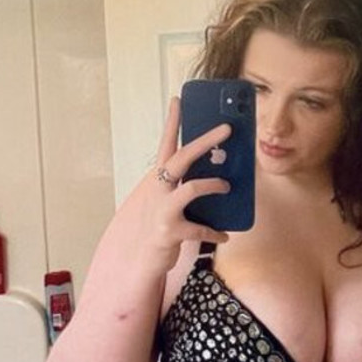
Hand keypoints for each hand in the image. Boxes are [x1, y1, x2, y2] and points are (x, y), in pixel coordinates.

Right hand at [120, 96, 232, 275]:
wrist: (134, 261)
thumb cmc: (152, 228)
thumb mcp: (161, 203)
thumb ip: (178, 189)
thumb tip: (213, 177)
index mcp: (156, 180)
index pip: (164, 144)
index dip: (171, 122)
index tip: (179, 99)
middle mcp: (156, 190)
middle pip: (182, 157)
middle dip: (205, 141)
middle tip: (226, 128)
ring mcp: (161, 210)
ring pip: (192, 187)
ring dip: (214, 185)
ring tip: (227, 187)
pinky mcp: (169, 231)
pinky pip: (200, 228)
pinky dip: (215, 232)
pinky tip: (224, 236)